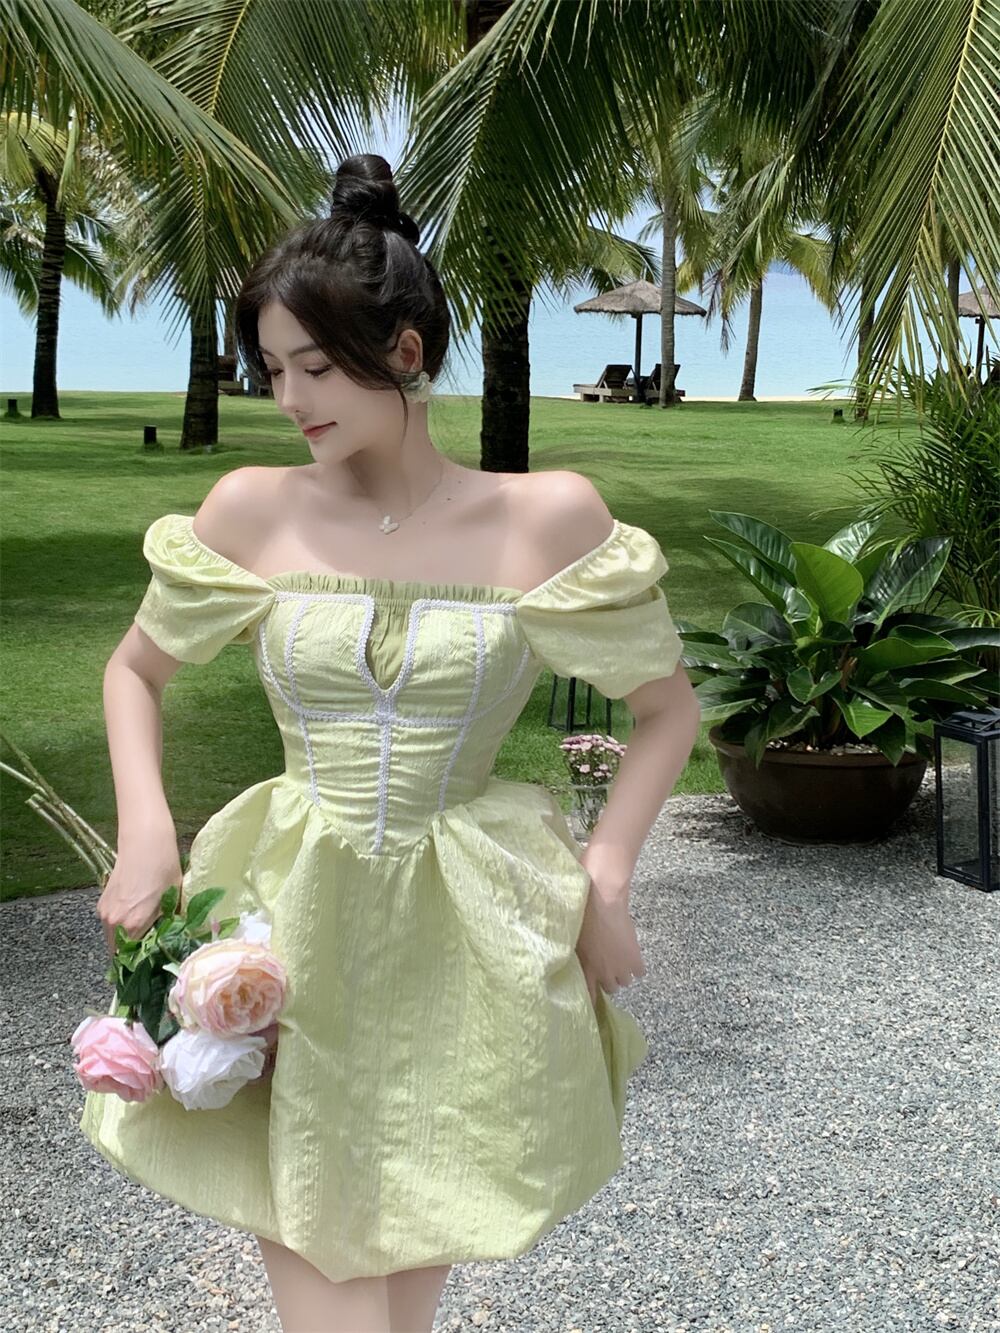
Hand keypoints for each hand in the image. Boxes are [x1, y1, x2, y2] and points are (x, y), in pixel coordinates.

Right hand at [96, 836, 182, 955]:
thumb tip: (171, 941)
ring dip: (127, 942)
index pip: (135, 958)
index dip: (144, 963)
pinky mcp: (101, 904)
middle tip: (150, 951)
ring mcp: (105, 913)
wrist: (144, 842)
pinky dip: (120, 928)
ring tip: (144, 935)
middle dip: (135, 954)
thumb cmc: (164, 867)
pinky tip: (135, 918)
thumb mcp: (175, 898)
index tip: (153, 964)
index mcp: (134, 924)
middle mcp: (115, 923)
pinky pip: (110, 926)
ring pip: (114, 940)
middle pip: (121, 952)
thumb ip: (170, 924)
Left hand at [574, 874, 645, 1009]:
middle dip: (609, 980)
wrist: (603, 904)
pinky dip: (636, 966)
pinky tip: (632, 956)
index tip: (591, 997)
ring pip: (625, 982)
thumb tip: (570, 962)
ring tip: (620, 959)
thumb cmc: (582, 917)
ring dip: (623, 973)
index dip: (590, 998)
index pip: (589, 995)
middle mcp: (604, 974)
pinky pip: (639, 973)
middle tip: (607, 967)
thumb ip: (576, 956)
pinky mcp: (635, 960)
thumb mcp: (573, 940)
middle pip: (610, 989)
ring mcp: (621, 969)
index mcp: (587, 970)